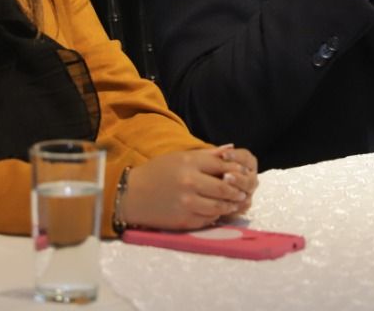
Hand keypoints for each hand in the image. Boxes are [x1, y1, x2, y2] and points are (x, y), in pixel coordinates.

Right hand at [123, 146, 258, 230]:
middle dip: (237, 191)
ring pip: (220, 206)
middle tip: (243, 193)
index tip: (242, 175)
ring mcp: (188, 203)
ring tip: (234, 203)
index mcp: (189, 163)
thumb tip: (230, 151)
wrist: (131, 195)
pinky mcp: (184, 221)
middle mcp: (190, 182)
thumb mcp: (179, 157)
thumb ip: (206, 156)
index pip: (223, 166)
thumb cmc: (156, 173)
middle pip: (225, 188)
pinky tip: (218, 212)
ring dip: (230, 206)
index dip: (236, 171)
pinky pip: (208, 219)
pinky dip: (216, 216)